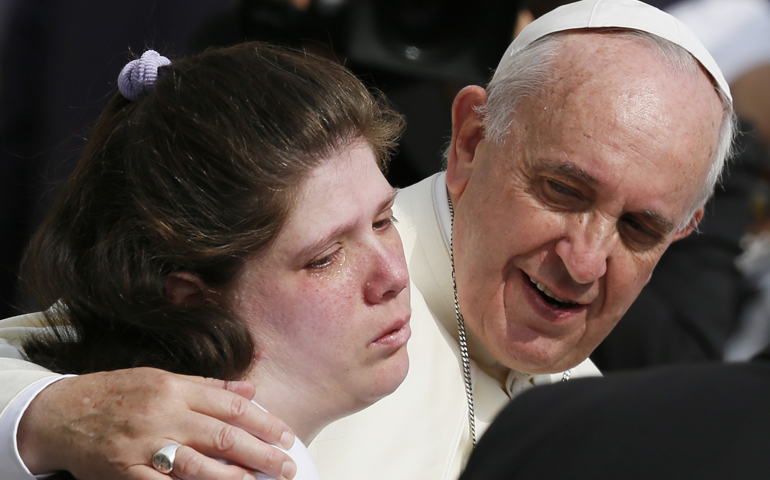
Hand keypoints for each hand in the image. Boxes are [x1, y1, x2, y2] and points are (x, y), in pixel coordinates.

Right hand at [17, 368, 296, 479]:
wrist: (61, 413)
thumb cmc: (116, 392)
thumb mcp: (162, 378)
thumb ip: (209, 386)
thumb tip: (251, 388)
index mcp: (175, 389)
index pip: (231, 406)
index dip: (263, 422)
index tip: (285, 435)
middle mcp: (163, 415)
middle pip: (222, 437)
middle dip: (260, 454)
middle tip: (286, 465)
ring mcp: (144, 446)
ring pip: (198, 465)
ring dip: (233, 478)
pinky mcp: (126, 473)